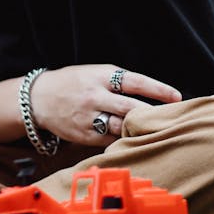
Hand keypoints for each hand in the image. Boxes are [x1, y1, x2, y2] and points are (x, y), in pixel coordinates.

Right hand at [30, 65, 180, 147]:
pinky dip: (124, 140)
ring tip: (157, 132)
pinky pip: (110, 140)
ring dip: (141, 129)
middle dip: (153, 114)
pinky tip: (135, 140)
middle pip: (131, 107)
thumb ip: (118, 82)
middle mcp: (94, 96)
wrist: (37, 99)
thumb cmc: (72, 84)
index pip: (134, 82)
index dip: (158, 89)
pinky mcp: (84, 135)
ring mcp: (88, 117)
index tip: (176, 97)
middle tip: (172, 119)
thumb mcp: (93, 73)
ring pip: (122, 126)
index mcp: (99, 76)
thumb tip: (151, 95)